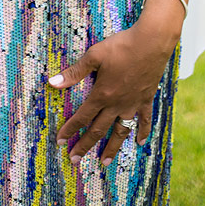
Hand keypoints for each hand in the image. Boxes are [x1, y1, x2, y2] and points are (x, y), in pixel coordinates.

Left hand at [49, 17, 179, 167]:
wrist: (151, 43)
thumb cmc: (121, 46)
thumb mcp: (94, 55)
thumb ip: (74, 72)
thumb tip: (53, 82)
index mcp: (102, 94)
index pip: (82, 117)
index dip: (70, 129)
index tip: (60, 142)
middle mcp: (116, 104)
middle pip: (98, 129)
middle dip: (85, 145)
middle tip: (75, 160)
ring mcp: (132, 103)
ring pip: (120, 131)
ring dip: (112, 147)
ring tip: (105, 162)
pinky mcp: (146, 99)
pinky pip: (144, 120)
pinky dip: (142, 131)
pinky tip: (140, 142)